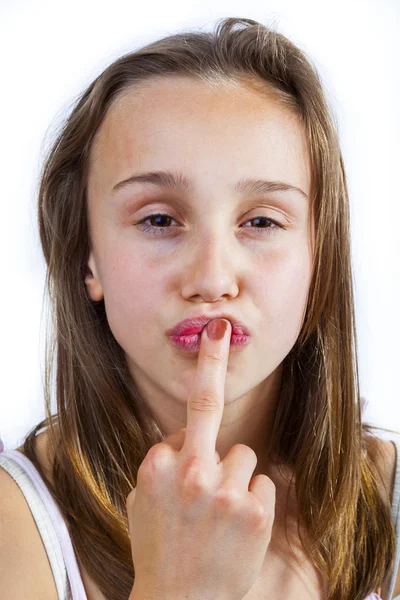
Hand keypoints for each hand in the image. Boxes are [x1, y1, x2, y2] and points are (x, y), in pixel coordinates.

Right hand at [126, 318, 275, 599]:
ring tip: (220, 515)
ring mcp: (224, 490)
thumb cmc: (158, 551)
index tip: (214, 335)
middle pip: (209, 412)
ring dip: (236, 478)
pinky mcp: (254, 511)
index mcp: (156, 465)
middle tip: (219, 330)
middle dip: (212, 369)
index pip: (185, 424)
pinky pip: (263, 484)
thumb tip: (182, 439)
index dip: (201, 400)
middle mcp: (190, 471)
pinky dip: (253, 502)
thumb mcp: (139, 503)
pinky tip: (237, 529)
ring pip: (244, 455)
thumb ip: (160, 465)